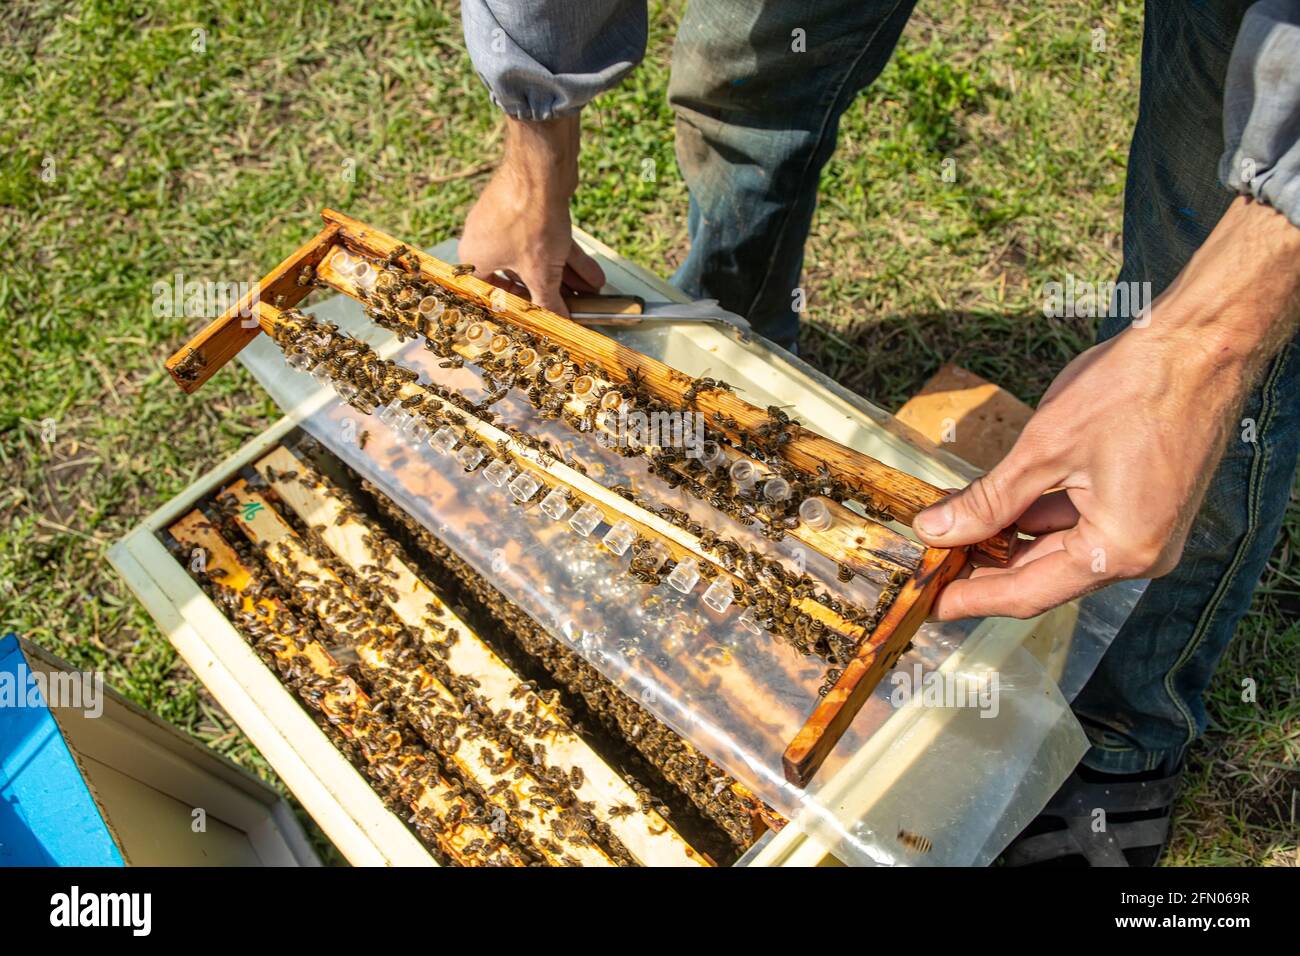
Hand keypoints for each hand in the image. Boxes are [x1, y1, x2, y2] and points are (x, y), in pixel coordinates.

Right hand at [459, 115, 604, 315]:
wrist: (541, 167)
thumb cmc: (529, 219)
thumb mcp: (541, 272)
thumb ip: (547, 302)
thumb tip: (558, 323)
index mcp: (475, 258)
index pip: (493, 296)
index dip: (518, 311)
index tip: (538, 323)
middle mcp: (486, 241)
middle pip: (521, 279)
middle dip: (552, 294)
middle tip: (572, 311)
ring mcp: (508, 224)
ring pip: (538, 260)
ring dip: (567, 278)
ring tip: (591, 295)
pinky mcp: (528, 211)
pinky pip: (548, 243)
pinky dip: (569, 258)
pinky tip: (593, 275)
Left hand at [914, 197, 1299, 619]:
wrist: (1199, 346)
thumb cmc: (1131, 391)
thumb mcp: (1043, 450)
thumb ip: (988, 500)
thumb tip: (937, 531)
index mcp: (1120, 551)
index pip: (1030, 592)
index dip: (973, 598)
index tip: (931, 604)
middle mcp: (1140, 553)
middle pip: (1044, 575)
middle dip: (985, 568)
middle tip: (931, 565)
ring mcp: (1146, 529)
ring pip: (1059, 548)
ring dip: (1008, 540)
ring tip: (952, 532)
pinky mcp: (1145, 504)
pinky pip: (1080, 523)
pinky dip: (1037, 516)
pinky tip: (994, 505)